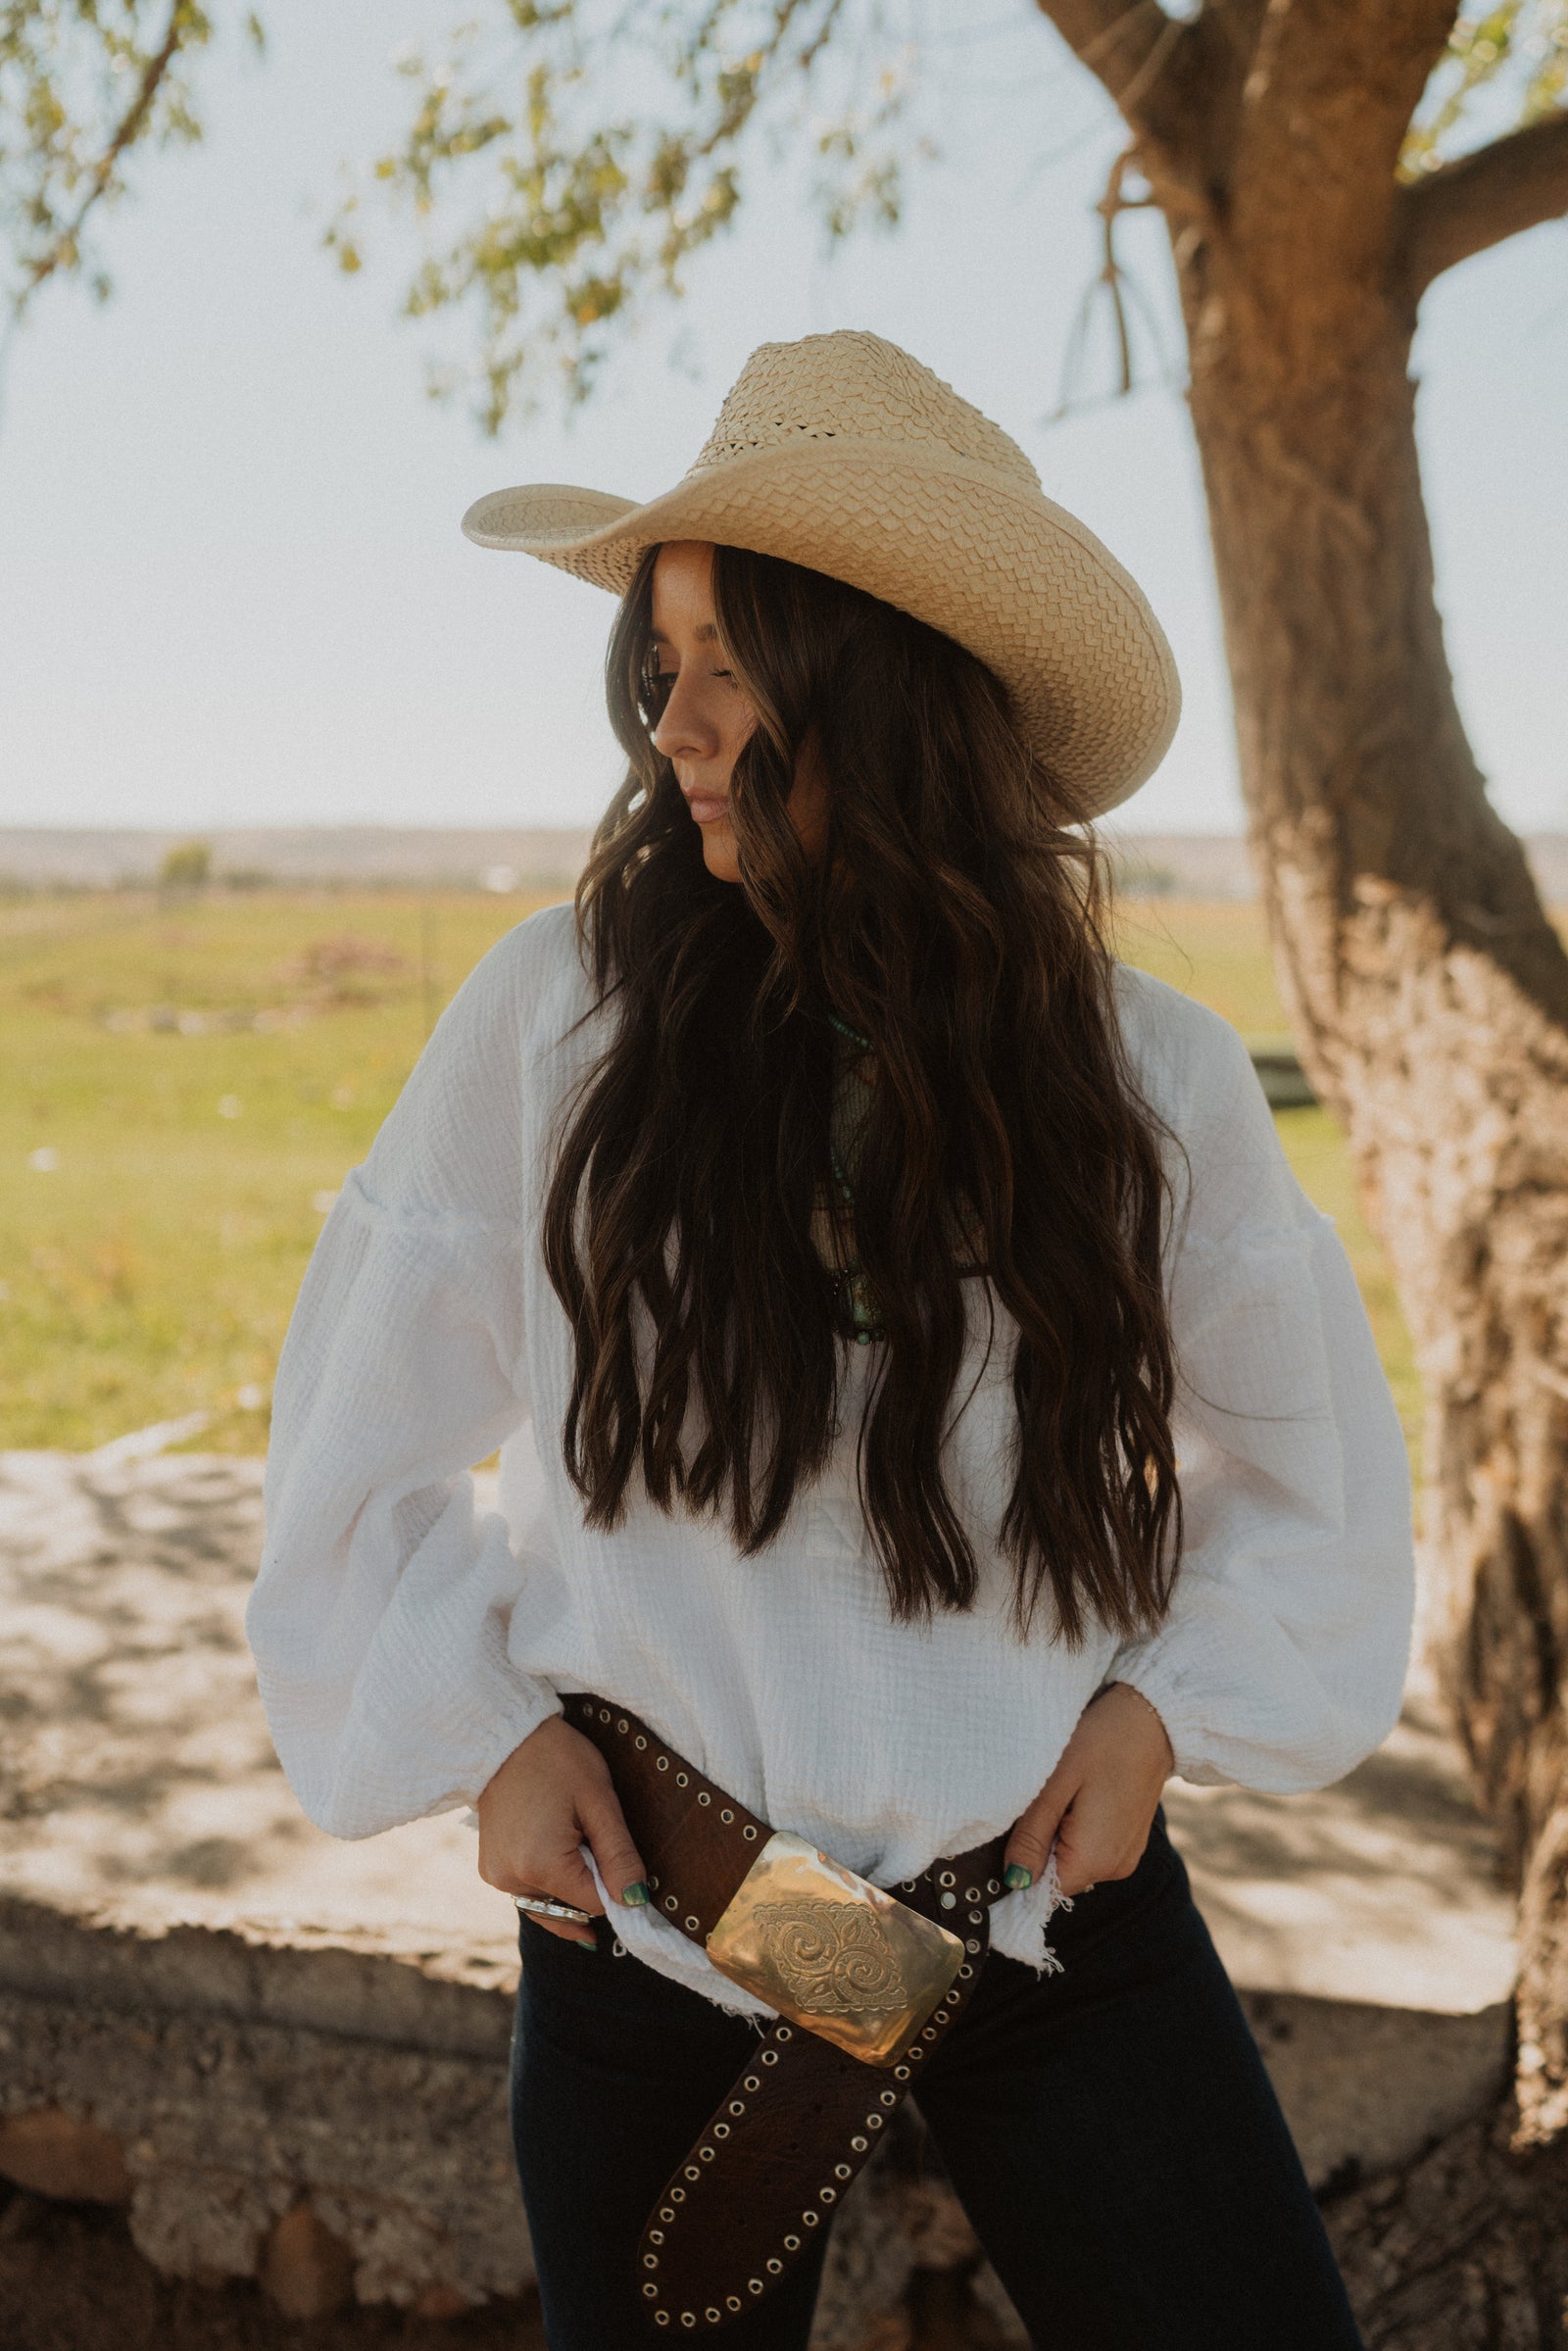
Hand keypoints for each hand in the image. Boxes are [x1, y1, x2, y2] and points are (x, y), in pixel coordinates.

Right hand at [476, 1713, 648, 1947]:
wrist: (507, 1737)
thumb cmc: (558, 1760)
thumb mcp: (599, 1802)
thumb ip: (619, 1857)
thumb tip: (636, 1902)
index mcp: (541, 1866)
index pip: (594, 1905)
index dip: (613, 1885)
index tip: (616, 1855)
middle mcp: (512, 1881)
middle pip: (571, 1906)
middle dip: (589, 1881)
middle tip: (587, 1832)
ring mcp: (497, 1878)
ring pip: (550, 1901)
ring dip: (567, 1882)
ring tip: (567, 1832)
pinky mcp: (490, 1870)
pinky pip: (529, 1890)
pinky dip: (547, 1877)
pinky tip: (552, 1842)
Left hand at [1003, 1683, 1174, 1900]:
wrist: (1150, 1719)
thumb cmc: (1100, 1742)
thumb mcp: (1053, 1784)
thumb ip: (1032, 1836)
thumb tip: (1014, 1880)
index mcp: (1096, 1859)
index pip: (1043, 1888)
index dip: (1023, 1861)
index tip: (1022, 1823)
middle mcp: (1115, 1868)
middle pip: (1058, 1873)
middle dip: (1042, 1842)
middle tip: (1048, 1796)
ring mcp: (1126, 1856)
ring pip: (1074, 1859)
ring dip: (1061, 1833)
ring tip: (1068, 1791)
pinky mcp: (1130, 1842)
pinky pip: (1092, 1847)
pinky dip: (1079, 1827)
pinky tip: (1084, 1794)